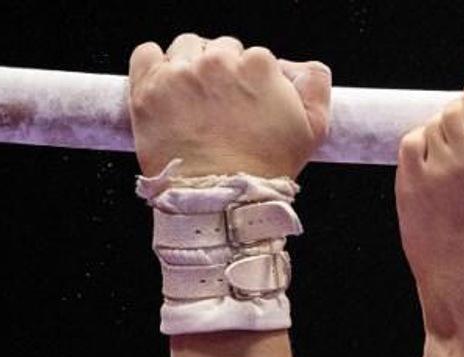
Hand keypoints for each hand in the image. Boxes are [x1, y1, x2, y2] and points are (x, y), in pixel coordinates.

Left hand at [128, 33, 331, 177]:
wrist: (222, 200)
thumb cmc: (266, 170)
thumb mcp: (314, 131)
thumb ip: (316, 86)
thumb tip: (302, 66)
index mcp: (257, 66)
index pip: (254, 55)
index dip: (253, 80)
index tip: (248, 103)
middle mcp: (217, 63)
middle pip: (219, 49)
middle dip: (222, 72)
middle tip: (223, 106)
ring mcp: (179, 74)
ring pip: (185, 48)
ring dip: (190, 66)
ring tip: (195, 101)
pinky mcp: (148, 88)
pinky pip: (146, 54)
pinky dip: (154, 65)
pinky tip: (166, 88)